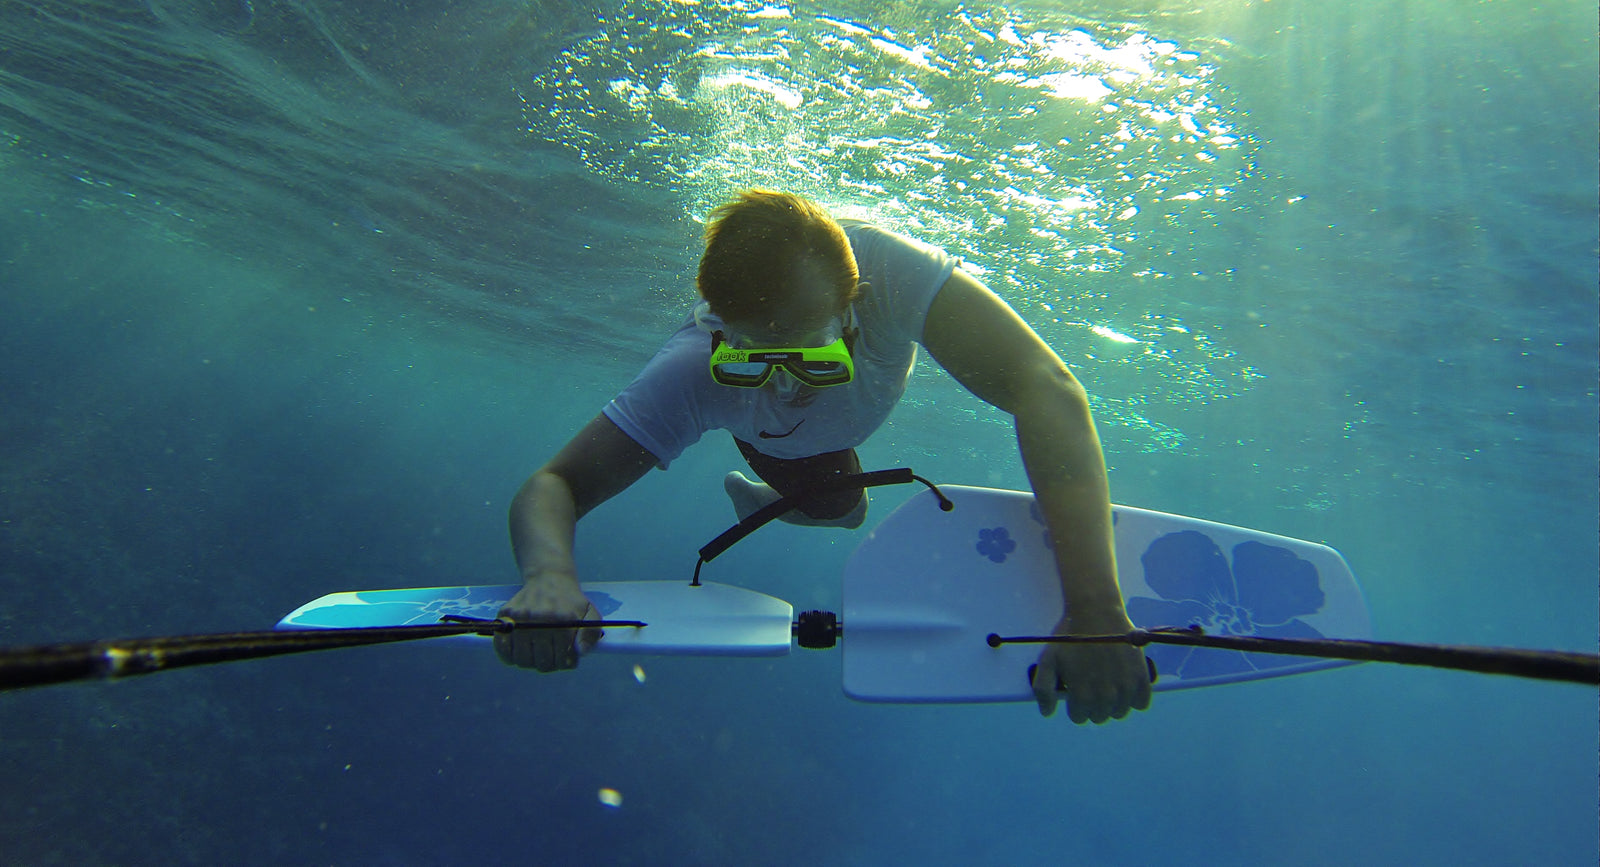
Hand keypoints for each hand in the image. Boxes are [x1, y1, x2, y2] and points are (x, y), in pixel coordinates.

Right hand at [494, 570, 602, 670]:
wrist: (549, 578)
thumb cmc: (570, 601)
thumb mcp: (589, 613)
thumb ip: (590, 635)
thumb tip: (580, 653)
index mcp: (563, 620)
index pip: (562, 658)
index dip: (566, 663)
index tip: (566, 661)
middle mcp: (541, 619)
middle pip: (542, 661)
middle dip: (549, 665)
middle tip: (551, 659)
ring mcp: (521, 618)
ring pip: (522, 659)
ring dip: (530, 663)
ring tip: (537, 656)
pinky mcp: (506, 615)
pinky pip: (502, 647)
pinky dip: (508, 657)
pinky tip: (518, 654)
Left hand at [1031, 613, 1152, 723]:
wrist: (1096, 613)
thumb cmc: (1070, 637)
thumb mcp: (1048, 660)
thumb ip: (1043, 689)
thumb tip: (1047, 713)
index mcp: (1082, 697)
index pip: (1079, 717)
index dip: (1075, 704)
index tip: (1076, 690)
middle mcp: (1106, 698)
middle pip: (1100, 717)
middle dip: (1092, 705)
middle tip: (1091, 685)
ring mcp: (1125, 689)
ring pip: (1120, 712)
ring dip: (1112, 703)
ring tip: (1107, 684)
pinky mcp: (1141, 678)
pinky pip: (1141, 703)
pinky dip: (1134, 697)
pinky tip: (1124, 683)